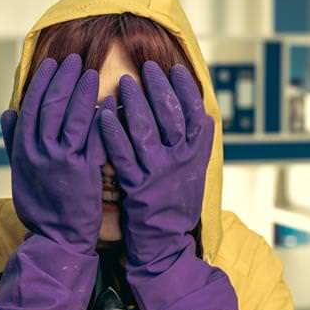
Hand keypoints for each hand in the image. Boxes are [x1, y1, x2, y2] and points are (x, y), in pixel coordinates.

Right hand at [0, 53, 113, 309]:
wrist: (57, 238)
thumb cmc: (39, 205)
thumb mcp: (19, 173)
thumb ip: (12, 142)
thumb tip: (7, 112)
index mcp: (23, 150)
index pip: (31, 106)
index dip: (43, 82)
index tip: (53, 64)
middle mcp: (40, 152)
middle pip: (52, 106)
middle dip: (64, 79)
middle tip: (75, 60)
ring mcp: (63, 162)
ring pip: (73, 117)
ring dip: (82, 92)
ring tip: (90, 73)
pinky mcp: (85, 173)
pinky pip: (94, 138)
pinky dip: (101, 118)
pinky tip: (109, 102)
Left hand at [99, 61, 239, 309]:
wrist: (164, 242)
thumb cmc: (177, 203)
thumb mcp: (196, 172)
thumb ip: (200, 143)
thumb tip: (205, 110)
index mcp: (197, 154)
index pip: (195, 112)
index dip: (185, 88)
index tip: (174, 68)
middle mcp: (181, 160)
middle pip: (171, 115)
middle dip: (158, 87)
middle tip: (146, 67)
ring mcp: (158, 173)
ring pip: (146, 130)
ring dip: (135, 103)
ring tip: (124, 83)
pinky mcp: (137, 186)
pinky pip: (122, 153)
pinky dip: (113, 131)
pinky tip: (104, 113)